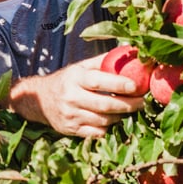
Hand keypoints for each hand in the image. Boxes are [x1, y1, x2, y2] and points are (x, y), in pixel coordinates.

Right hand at [4, 54, 145, 137]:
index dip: (119, 85)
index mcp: (75, 78)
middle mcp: (71, 97)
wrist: (40, 100)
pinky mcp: (72, 130)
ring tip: (130, 110)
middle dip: (128, 105)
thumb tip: (129, 51)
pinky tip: (114, 119)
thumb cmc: (67, 80)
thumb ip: (103, 61)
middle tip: (142, 102)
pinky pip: (97, 132)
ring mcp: (71, 116)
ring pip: (104, 120)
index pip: (100, 82)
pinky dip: (109, 127)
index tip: (136, 86)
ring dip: (121, 116)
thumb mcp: (81, 67)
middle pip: (105, 105)